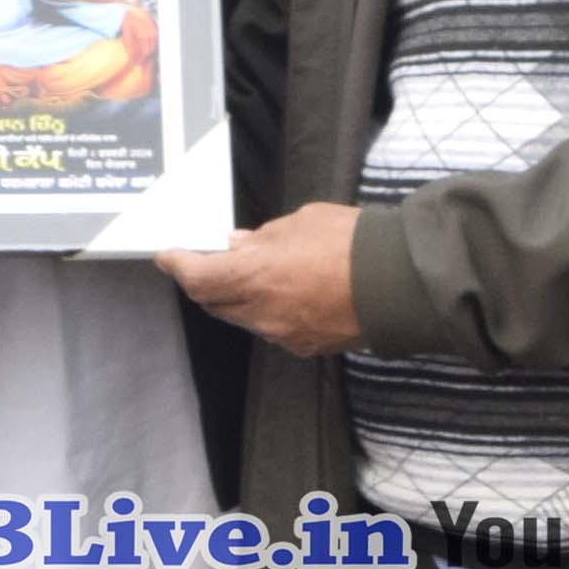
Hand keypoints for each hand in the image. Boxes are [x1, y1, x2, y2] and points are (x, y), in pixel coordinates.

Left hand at [167, 202, 367, 358]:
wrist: (399, 282)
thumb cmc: (350, 242)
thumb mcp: (300, 222)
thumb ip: (264, 238)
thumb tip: (240, 246)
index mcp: (254, 277)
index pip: (198, 278)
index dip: (178, 266)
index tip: (168, 256)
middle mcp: (262, 312)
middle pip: (214, 303)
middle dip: (205, 283)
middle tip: (208, 262)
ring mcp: (283, 334)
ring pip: (244, 318)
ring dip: (239, 298)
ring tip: (255, 274)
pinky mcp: (306, 346)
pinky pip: (274, 328)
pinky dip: (269, 310)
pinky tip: (286, 293)